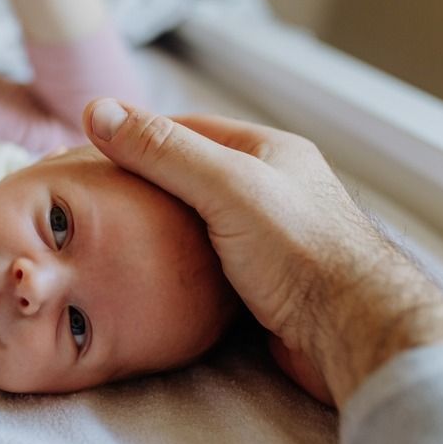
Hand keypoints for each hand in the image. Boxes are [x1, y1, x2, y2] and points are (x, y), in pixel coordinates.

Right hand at [83, 99, 442, 406]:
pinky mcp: (263, 279)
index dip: (137, 135)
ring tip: (111, 232)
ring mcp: (268, 235)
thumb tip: (97, 110)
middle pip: (190, 174)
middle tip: (94, 196)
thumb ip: (162, 150)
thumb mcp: (225, 186)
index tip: (91, 149)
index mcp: (269, 151)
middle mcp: (271, 187)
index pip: (187, 129)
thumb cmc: (299, 251)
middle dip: (144, 182)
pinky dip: (177, 259)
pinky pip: (207, 258)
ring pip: (197, 219)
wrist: (352, 333)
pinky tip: (151, 268)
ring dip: (158, 224)